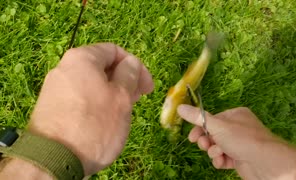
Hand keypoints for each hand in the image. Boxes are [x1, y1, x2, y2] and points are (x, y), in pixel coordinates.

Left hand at [27, 43, 153, 174]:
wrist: (54, 159)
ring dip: (113, 93)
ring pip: (92, 84)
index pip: (114, 51)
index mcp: (82, 59)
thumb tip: (131, 63)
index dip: (135, 65)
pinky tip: (105, 119)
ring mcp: (56, 89)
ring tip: (125, 110)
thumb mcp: (121, 96)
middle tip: (138, 97)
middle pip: (102, 67)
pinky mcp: (53, 108)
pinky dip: (98, 104)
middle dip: (125, 80)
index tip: (146, 85)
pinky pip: (81, 98)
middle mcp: (64, 69)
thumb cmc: (95, 124)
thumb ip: (130, 74)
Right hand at [177, 105, 295, 179]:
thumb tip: (179, 107)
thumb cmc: (242, 139)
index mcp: (235, 115)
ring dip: (214, 152)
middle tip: (204, 145)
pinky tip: (223, 162)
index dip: (200, 128)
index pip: (212, 119)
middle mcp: (238, 128)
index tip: (191, 138)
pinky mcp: (240, 158)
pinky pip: (224, 157)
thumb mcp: (217, 125)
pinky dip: (221, 160)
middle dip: (207, 141)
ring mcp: (240, 144)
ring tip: (218, 154)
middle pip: (213, 134)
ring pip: (217, 147)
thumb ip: (197, 117)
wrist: (266, 163)